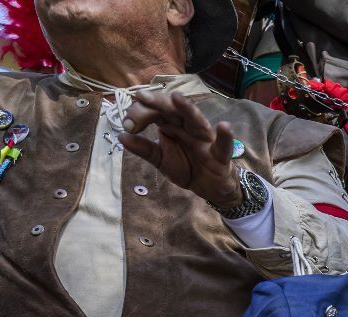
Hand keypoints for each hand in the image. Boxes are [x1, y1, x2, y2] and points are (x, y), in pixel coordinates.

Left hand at [120, 88, 242, 208]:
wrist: (209, 188)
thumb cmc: (187, 168)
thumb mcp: (161, 160)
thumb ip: (144, 149)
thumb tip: (121, 136)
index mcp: (172, 126)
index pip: (155, 112)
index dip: (140, 113)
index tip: (127, 124)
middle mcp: (188, 128)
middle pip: (173, 110)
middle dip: (158, 103)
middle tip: (141, 97)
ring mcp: (205, 140)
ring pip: (197, 121)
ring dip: (188, 109)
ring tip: (177, 98)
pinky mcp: (220, 155)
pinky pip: (223, 145)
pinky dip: (225, 136)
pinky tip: (224, 126)